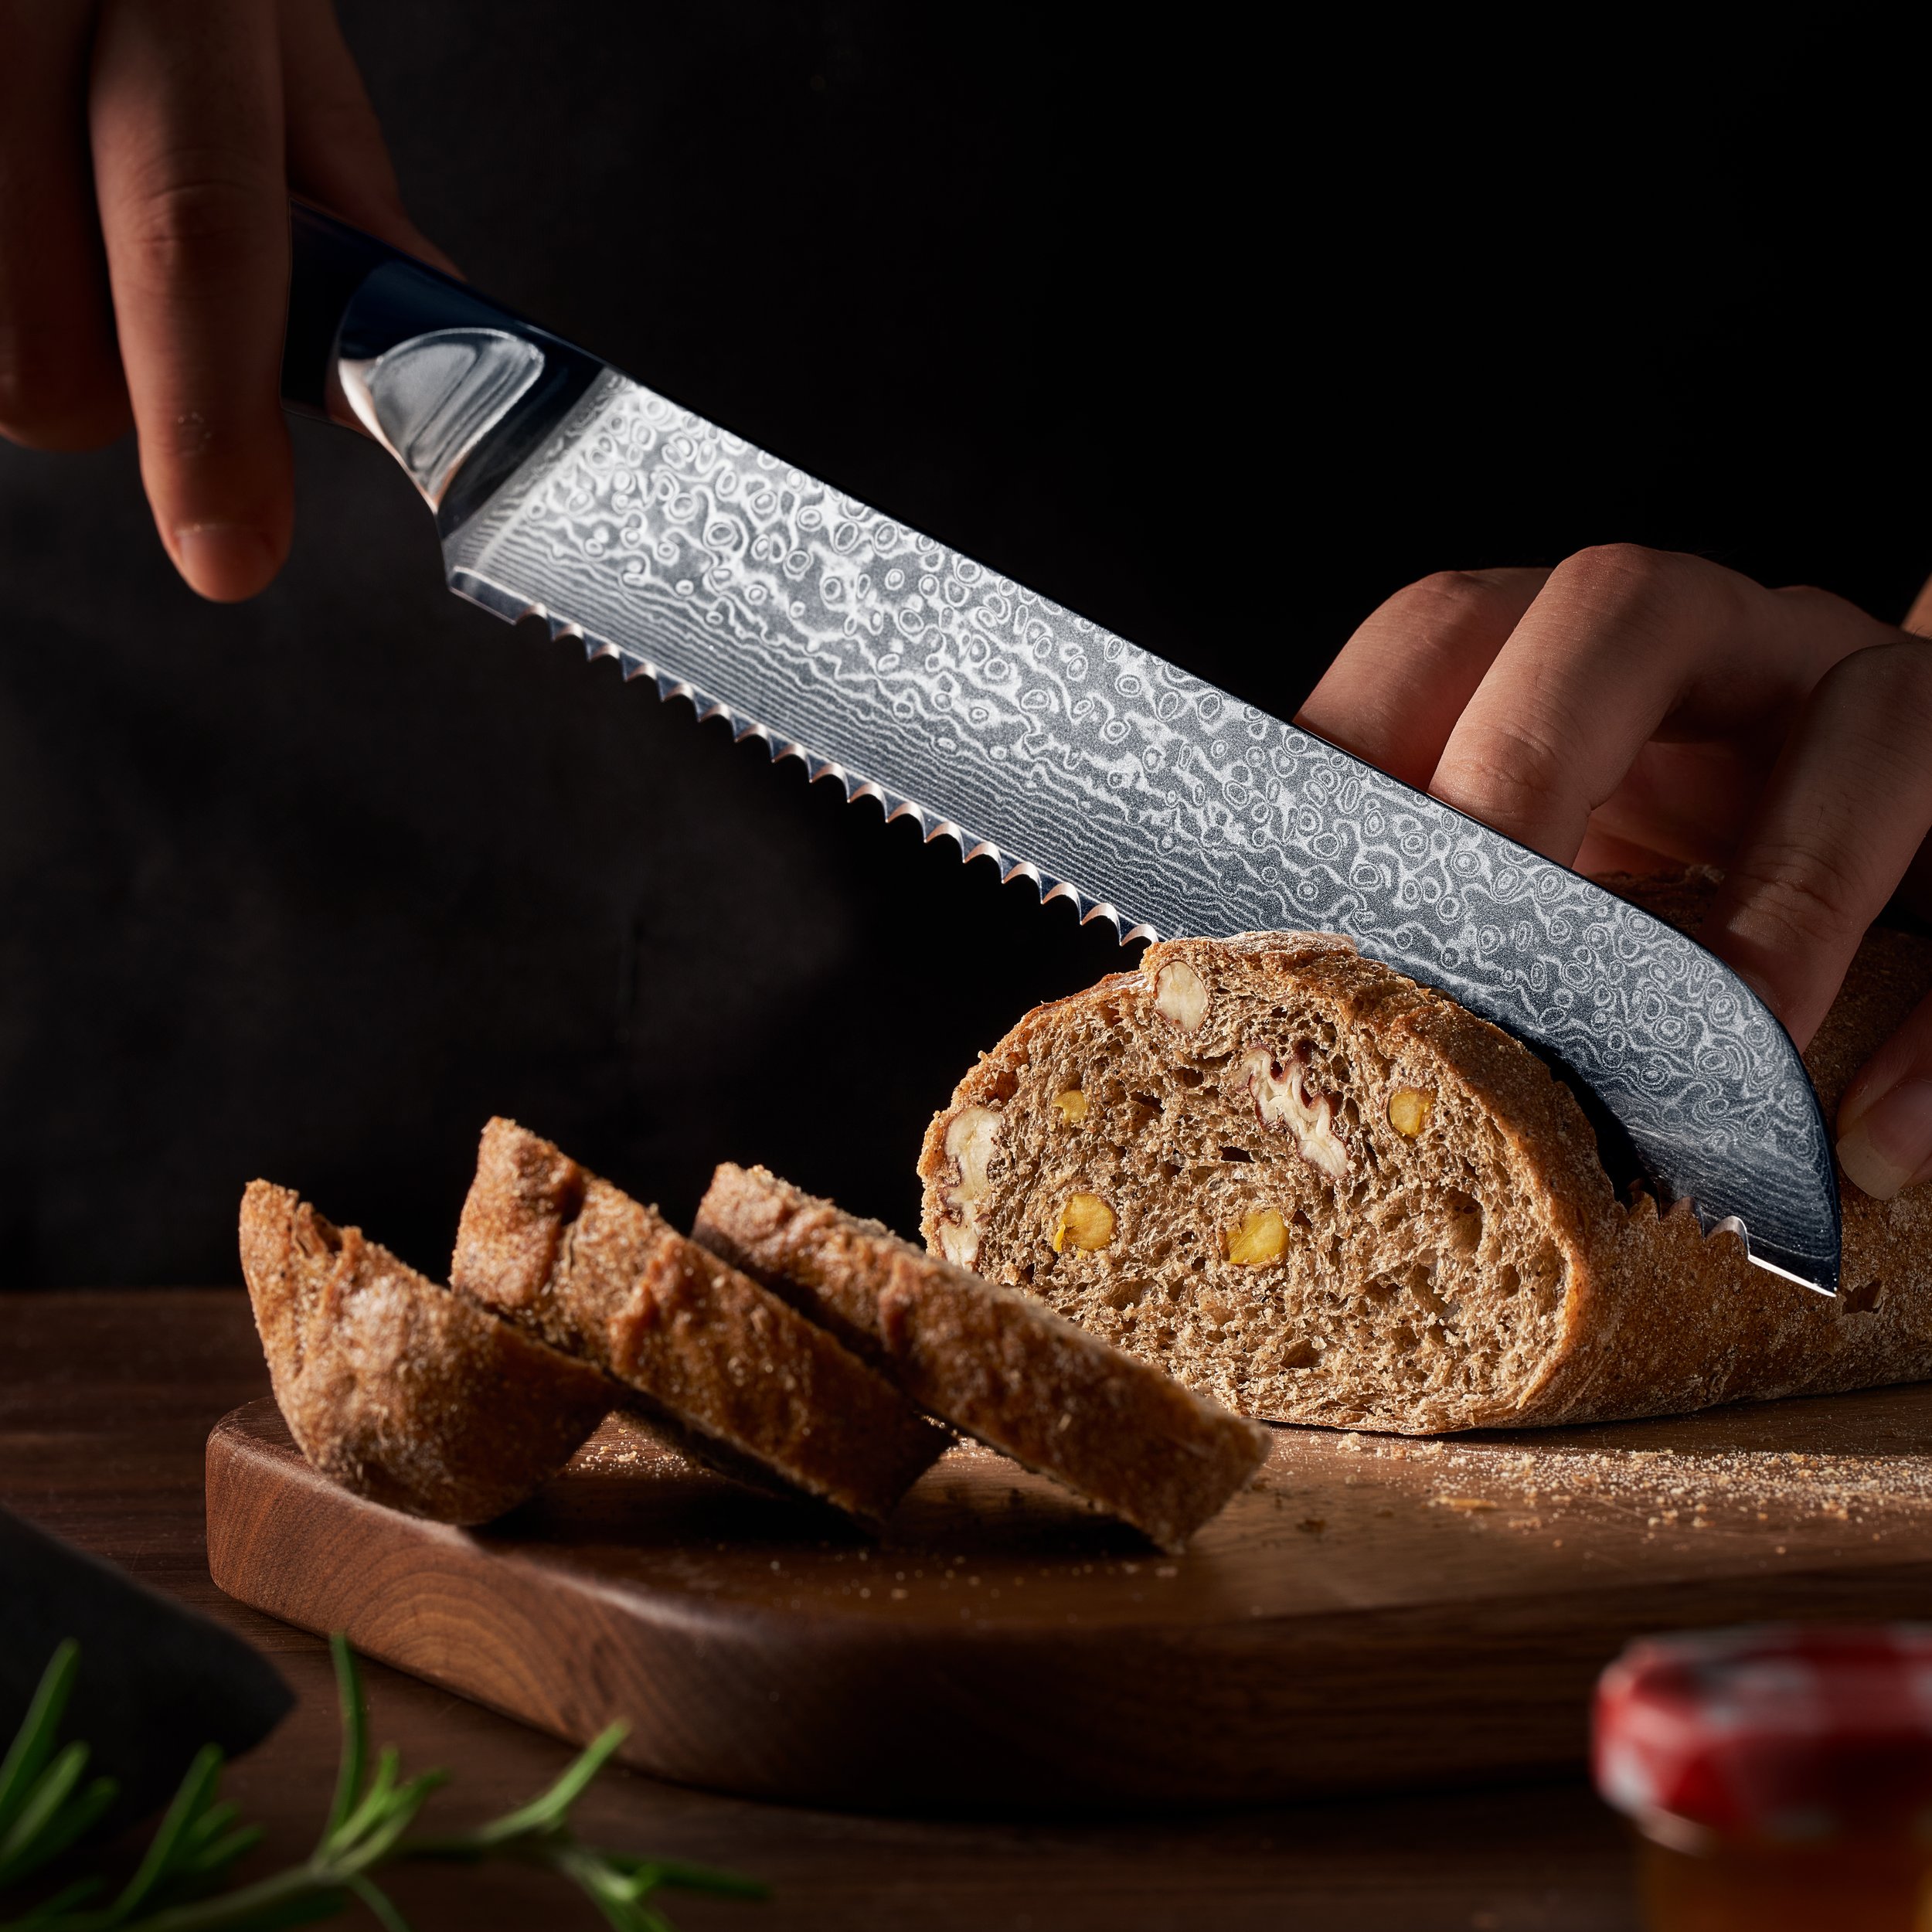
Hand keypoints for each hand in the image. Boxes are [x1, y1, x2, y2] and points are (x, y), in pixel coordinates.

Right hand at [0, 0, 449, 601]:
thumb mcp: (263, 15)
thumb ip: (327, 190)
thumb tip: (403, 366)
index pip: (193, 232)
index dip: (208, 420)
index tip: (234, 553)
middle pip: (39, 337)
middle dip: (109, 401)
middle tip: (143, 342)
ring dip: (21, 340)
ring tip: (46, 223)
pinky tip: (5, 204)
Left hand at [1296, 544, 1931, 1198]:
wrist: (1867, 872)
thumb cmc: (1641, 896)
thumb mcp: (1524, 888)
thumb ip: (1420, 919)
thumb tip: (1238, 1020)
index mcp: (1555, 652)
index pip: (1440, 634)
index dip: (1358, 744)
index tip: (1293, 901)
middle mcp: (1710, 646)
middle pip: (1622, 613)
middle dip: (1532, 768)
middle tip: (1477, 950)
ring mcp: (1857, 701)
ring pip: (1862, 719)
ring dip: (1784, 899)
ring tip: (1711, 1056)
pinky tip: (1868, 1142)